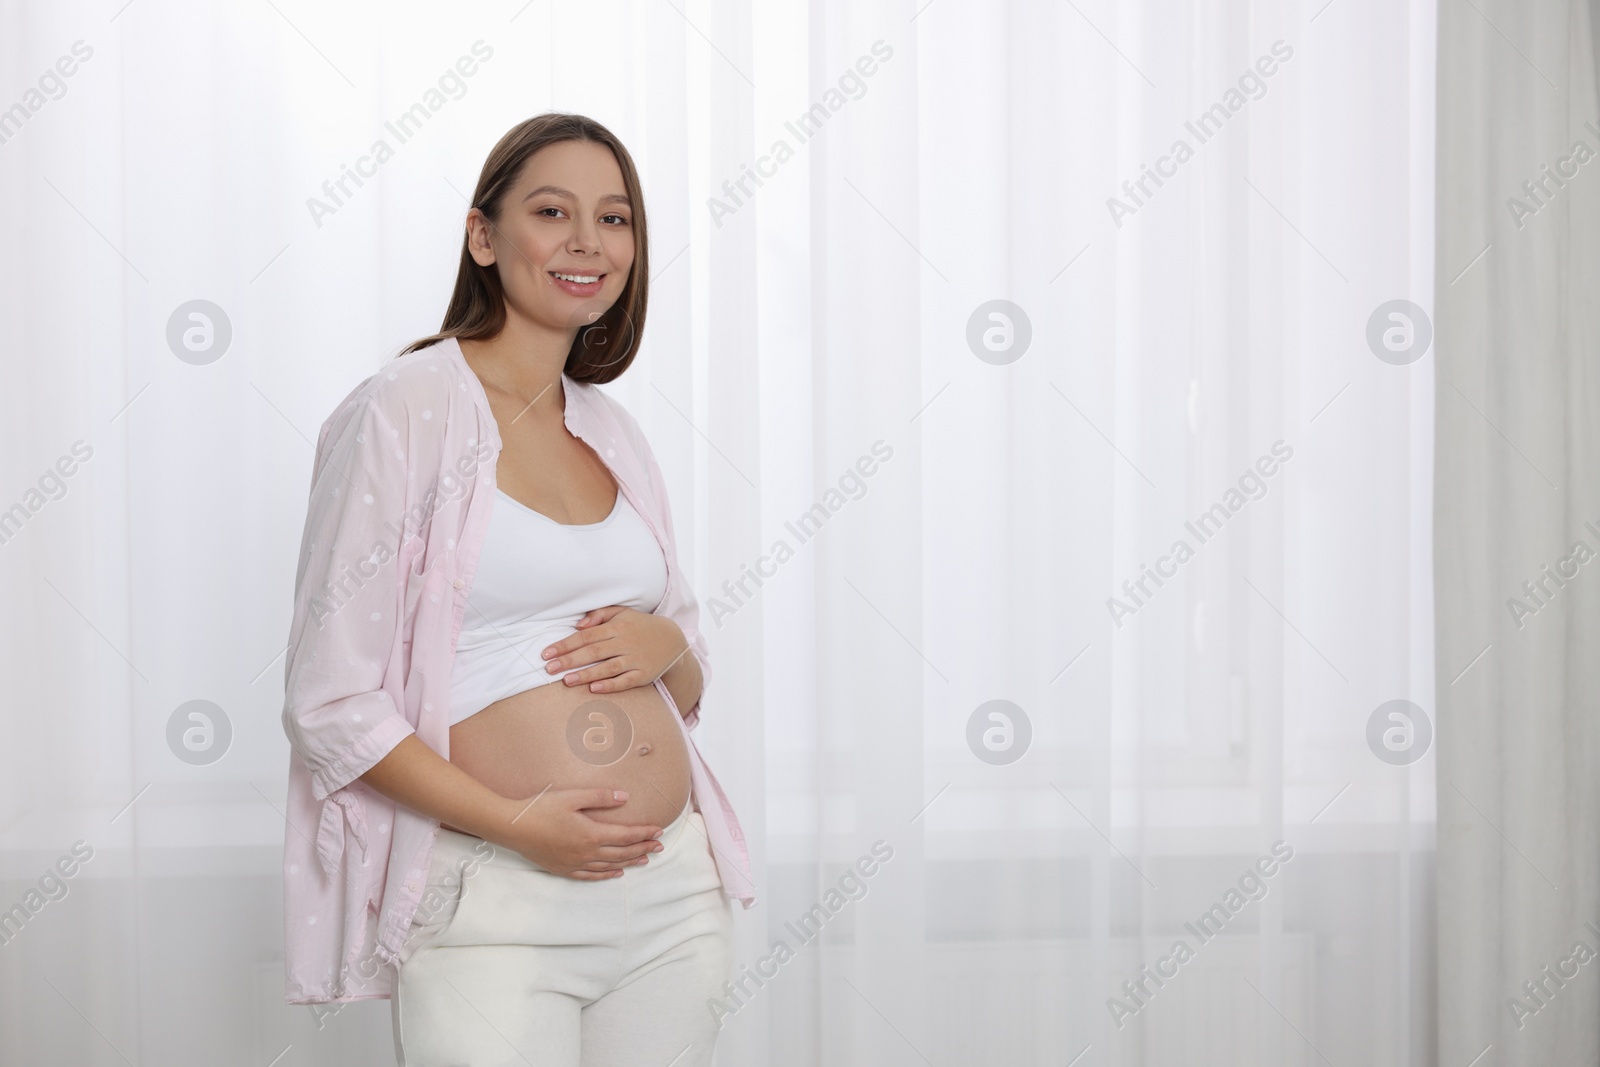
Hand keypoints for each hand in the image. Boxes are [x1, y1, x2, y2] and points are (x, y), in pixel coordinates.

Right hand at [496, 787, 663, 879]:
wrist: (512, 827)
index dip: (644, 833)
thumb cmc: (541, 808)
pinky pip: (591, 875)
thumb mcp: (572, 796)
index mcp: (591, 834)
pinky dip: (607, 874)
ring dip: (630, 862)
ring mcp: (575, 863)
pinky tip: (616, 873)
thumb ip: (600, 797)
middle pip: (622, 852)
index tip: (659, 831)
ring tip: (645, 860)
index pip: (626, 835)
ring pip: (610, 865)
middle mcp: (586, 852)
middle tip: (660, 846)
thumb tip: (625, 797)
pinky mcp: (564, 869)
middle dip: (643, 848)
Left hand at [542, 606, 690, 693]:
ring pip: (607, 668)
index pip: (586, 636)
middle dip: (569, 660)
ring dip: (586, 675)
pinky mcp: (643, 675)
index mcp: (617, 627)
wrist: (673, 641)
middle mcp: (625, 643)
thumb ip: (599, 615)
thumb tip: (578, 625)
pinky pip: (625, 681)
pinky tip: (594, 689)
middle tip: (549, 669)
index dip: (565, 644)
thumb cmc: (640, 626)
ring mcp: (635, 660)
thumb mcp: (623, 613)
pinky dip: (610, 685)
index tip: (546, 653)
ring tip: (566, 681)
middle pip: (593, 652)